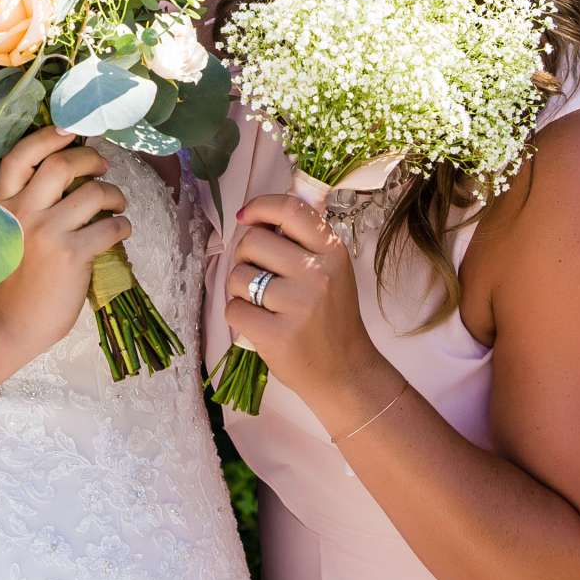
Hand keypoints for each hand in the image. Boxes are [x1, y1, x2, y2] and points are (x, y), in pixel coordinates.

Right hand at [0, 128, 129, 366]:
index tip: (69, 131)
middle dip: (90, 159)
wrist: (7, 324)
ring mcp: (48, 233)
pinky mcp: (72, 255)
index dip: (46, 137)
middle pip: (61, 164)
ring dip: (114, 194)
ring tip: (117, 203)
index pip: (19, 157)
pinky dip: (123, 225)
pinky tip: (122, 231)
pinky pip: (110, 227)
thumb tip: (72, 180)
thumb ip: (28, 206)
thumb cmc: (11, 280)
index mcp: (3, 205)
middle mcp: (23, 213)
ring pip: (93, 193)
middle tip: (102, 166)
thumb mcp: (7, 234)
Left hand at [221, 195, 387, 420]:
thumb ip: (302, 242)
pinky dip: (238, 316)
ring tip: (261, 302)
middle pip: (253, 240)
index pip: (290, 209)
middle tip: (258, 274)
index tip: (246, 217)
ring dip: (240, 288)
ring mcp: (298, 305)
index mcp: (332, 251)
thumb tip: (256, 216)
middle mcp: (318, 273)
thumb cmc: (331, 318)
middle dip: (245, 256)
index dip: (260, 207)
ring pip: (238, 275)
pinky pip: (234, 309)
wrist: (346, 372)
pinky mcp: (277, 335)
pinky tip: (258, 323)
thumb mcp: (332, 270)